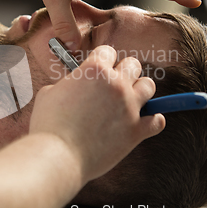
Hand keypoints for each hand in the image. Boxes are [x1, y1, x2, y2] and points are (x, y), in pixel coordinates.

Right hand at [29, 45, 164, 183]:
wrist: (58, 155)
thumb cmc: (49, 125)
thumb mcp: (49, 93)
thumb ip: (66, 84)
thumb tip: (72, 88)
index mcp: (94, 69)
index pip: (108, 51)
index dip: (102, 60)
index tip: (99, 69)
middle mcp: (116, 84)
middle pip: (133, 65)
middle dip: (124, 72)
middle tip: (114, 84)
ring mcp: (129, 107)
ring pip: (149, 87)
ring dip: (140, 91)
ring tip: (130, 100)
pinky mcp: (136, 131)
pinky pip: (157, 120)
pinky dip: (152, 120)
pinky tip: (144, 122)